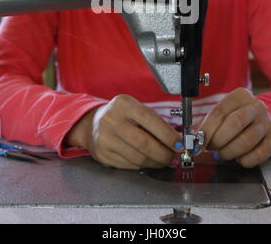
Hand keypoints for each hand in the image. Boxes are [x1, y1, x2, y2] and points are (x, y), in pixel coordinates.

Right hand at [66, 94, 181, 169]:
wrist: (92, 123)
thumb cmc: (120, 115)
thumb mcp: (135, 109)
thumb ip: (154, 121)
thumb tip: (176, 140)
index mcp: (123, 104)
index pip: (150, 120)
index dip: (168, 135)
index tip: (179, 143)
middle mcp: (111, 120)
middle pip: (144, 143)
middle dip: (164, 153)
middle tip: (174, 156)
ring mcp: (104, 138)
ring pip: (138, 157)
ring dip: (156, 162)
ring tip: (163, 160)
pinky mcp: (102, 154)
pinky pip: (129, 165)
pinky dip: (143, 165)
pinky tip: (149, 161)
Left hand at [194, 88, 270, 167]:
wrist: (261, 118)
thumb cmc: (236, 116)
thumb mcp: (223, 112)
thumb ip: (207, 123)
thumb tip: (191, 138)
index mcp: (240, 96)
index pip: (220, 111)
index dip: (207, 129)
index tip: (198, 142)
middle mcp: (256, 107)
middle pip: (235, 123)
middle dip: (219, 140)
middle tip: (211, 148)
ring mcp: (267, 123)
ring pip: (247, 140)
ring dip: (229, 152)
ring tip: (222, 154)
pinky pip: (259, 154)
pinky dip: (245, 160)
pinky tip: (238, 158)